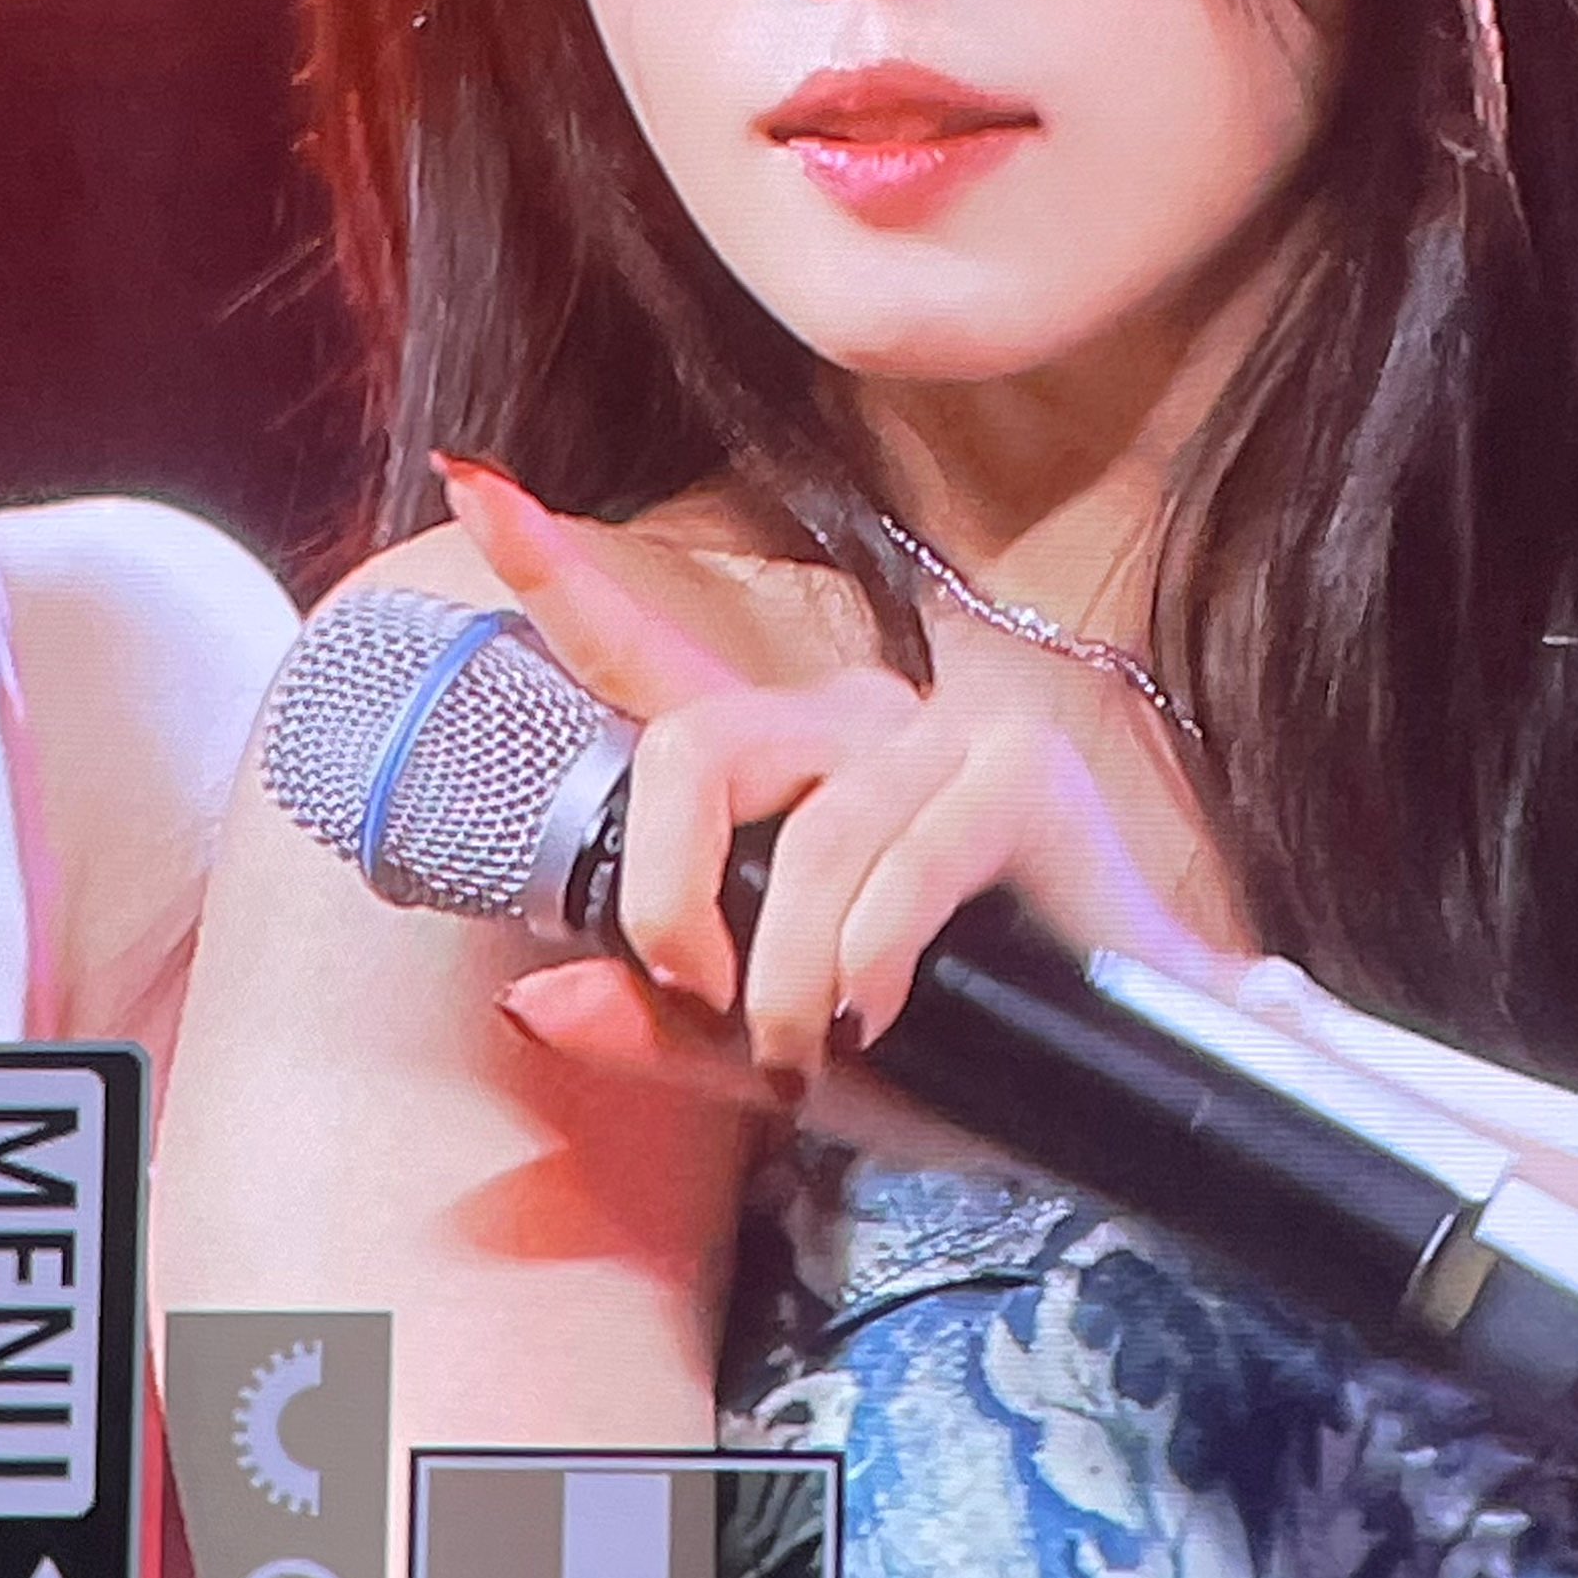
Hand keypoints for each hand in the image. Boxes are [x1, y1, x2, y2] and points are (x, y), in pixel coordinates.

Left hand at [435, 458, 1247, 1133]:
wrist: (1106, 1093)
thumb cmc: (943, 1051)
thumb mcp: (768, 1057)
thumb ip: (655, 1027)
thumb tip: (533, 997)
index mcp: (779, 769)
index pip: (649, 660)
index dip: (556, 573)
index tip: (470, 484)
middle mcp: (851, 722)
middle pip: (692, 747)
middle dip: (665, 896)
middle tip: (704, 999)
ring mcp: (938, 734)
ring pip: (802, 836)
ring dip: (785, 977)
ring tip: (814, 1045)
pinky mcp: (1018, 769)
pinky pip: (893, 865)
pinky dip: (866, 962)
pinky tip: (878, 1012)